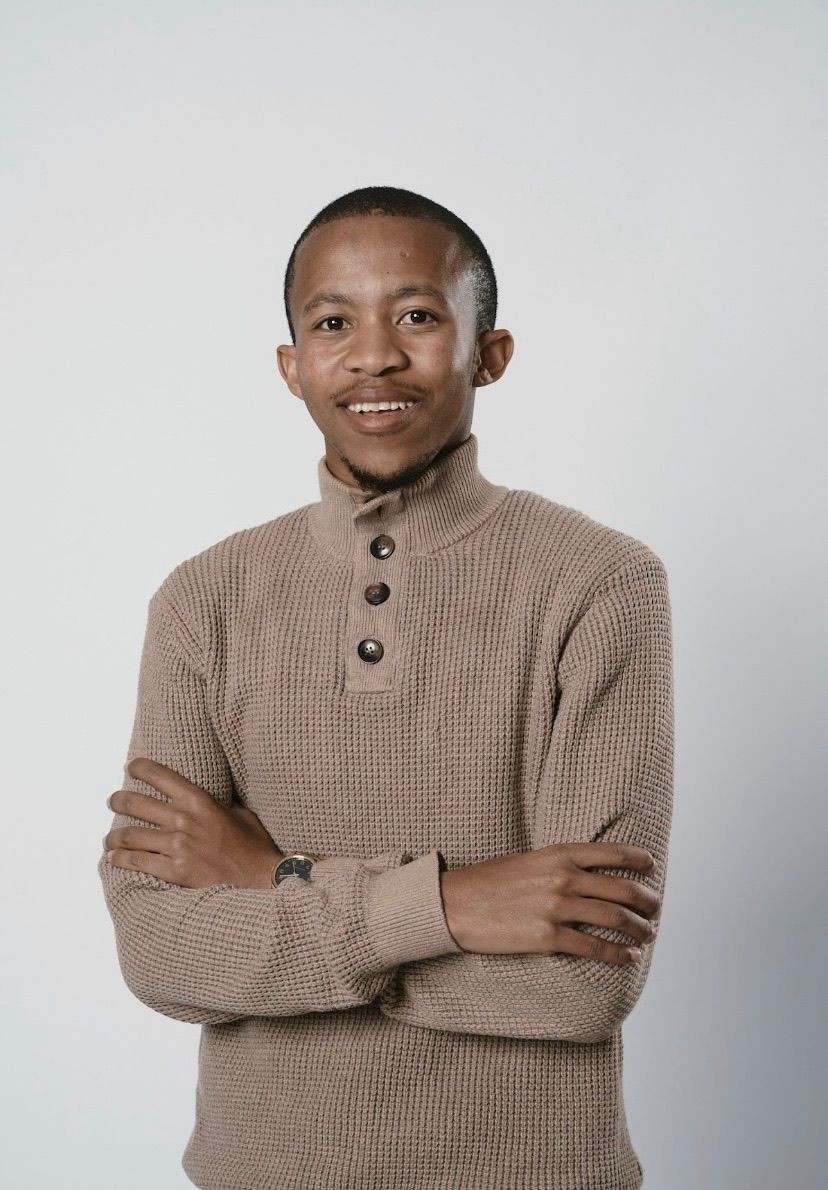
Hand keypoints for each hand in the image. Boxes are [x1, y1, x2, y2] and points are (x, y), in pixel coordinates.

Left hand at [102, 757, 284, 888]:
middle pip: (135, 803)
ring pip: (129, 835)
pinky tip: (114, 859)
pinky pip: (137, 862)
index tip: (130, 767)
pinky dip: (120, 860)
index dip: (139, 768)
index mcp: (200, 801)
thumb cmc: (254, 846)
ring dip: (113, 836)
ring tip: (109, 839)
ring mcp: (177, 846)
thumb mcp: (241, 812)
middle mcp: (184, 820)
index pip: (160, 776)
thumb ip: (222, 801)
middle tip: (113, 801)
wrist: (261, 878)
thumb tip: (217, 791)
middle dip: (118, 800)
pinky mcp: (174, 871)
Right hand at [440, 842, 660, 964]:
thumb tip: (589, 877)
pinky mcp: (548, 937)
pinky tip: (630, 957)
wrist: (454, 904)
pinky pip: (595, 947)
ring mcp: (557, 908)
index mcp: (559, 854)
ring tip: (648, 934)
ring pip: (615, 918)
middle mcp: (563, 878)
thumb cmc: (488, 882)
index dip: (639, 861)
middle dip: (647, 900)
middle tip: (656, 909)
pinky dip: (619, 954)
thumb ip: (560, 865)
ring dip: (640, 929)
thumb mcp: (528, 861)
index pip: (613, 853)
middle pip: (622, 889)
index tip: (651, 868)